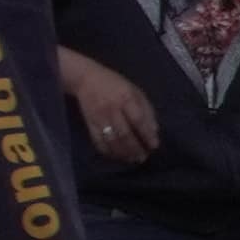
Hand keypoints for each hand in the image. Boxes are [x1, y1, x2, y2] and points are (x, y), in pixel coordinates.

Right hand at [56, 47, 161, 167]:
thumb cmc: (115, 84)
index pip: (138, 120)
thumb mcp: (135, 91)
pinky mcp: (89, 124)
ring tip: (132, 159)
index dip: (147, 135)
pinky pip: (98, 141)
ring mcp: (99, 118)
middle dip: (136, 148)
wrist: (86, 79)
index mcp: (126, 98)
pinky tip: (116, 155)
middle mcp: (112, 109)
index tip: (154, 146)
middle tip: (143, 157)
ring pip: (112, 140)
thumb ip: (146, 109)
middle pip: (125, 134)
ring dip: (123, 153)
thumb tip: (154, 131)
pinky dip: (108, 151)